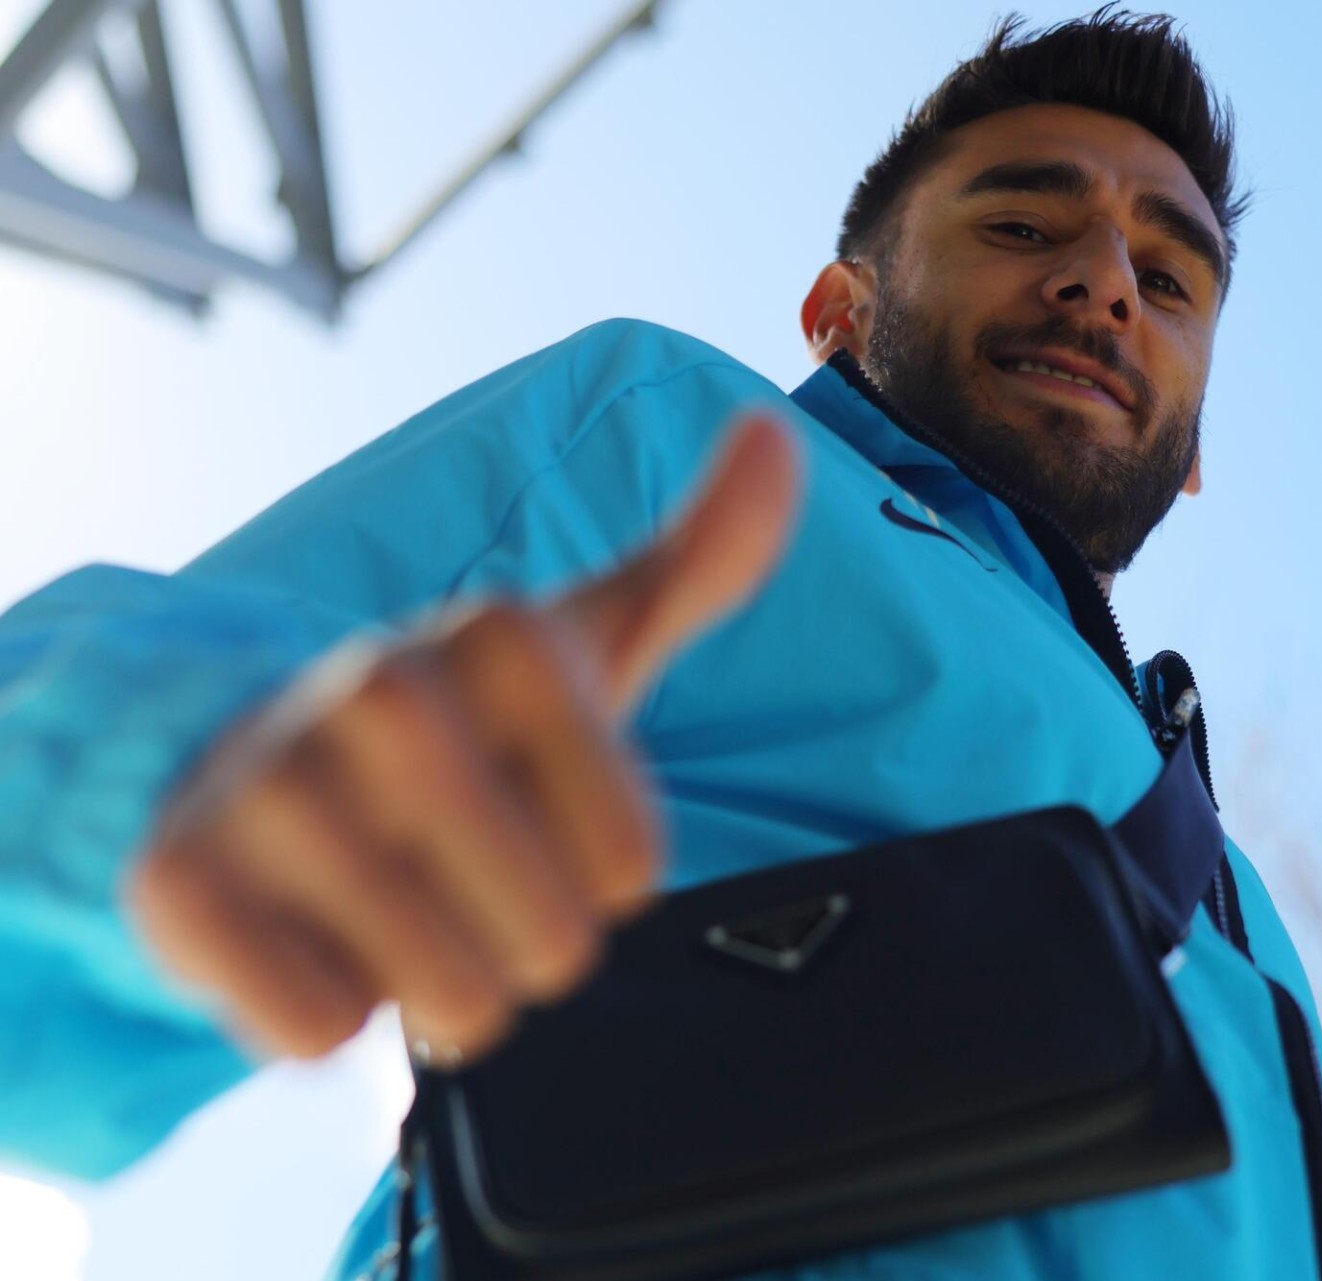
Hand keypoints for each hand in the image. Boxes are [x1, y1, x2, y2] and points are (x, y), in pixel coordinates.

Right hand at [127, 413, 800, 1063]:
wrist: (249, 760)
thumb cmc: (466, 723)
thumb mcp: (590, 640)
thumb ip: (701, 558)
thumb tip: (777, 431)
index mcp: (506, 638)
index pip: (634, 869)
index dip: (599, 878)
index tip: (543, 816)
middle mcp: (383, 691)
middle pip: (551, 944)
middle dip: (523, 948)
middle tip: (468, 882)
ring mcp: (270, 779)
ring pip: (444, 997)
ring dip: (433, 991)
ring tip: (395, 911)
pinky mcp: (175, 874)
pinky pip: (315, 1029)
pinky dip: (325, 1017)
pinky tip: (305, 935)